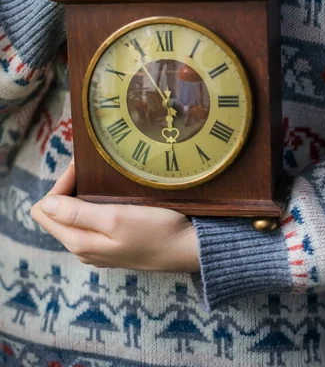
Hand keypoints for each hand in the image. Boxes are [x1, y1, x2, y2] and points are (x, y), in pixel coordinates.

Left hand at [30, 160, 199, 272]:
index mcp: (79, 242)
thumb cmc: (156, 230)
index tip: (80, 169)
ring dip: (82, 194)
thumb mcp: (116, 219)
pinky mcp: (114, 243)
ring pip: (75, 215)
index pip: (44, 211)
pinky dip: (96, 203)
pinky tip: (113, 193)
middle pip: (57, 213)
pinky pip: (91, 220)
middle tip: (89, 167)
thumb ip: (78, 214)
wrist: (189, 248)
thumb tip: (45, 204)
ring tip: (101, 175)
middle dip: (68, 187)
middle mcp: (83, 247)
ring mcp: (99, 247)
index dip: (58, 186)